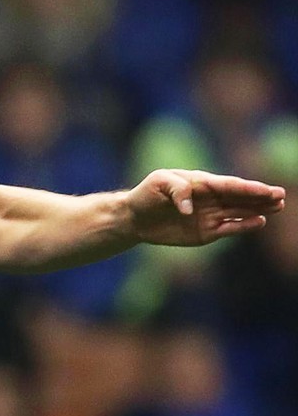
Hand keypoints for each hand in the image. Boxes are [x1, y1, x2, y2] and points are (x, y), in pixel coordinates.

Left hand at [127, 169, 284, 245]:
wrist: (135, 217)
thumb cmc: (146, 194)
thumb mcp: (158, 183)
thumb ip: (176, 189)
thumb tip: (189, 207)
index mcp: (201, 183)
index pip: (229, 186)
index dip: (248, 188)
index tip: (267, 189)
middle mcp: (211, 199)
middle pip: (240, 197)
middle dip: (261, 196)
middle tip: (281, 196)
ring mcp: (211, 215)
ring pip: (240, 211)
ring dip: (258, 209)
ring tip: (278, 206)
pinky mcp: (207, 232)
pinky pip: (229, 228)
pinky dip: (244, 225)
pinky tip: (260, 222)